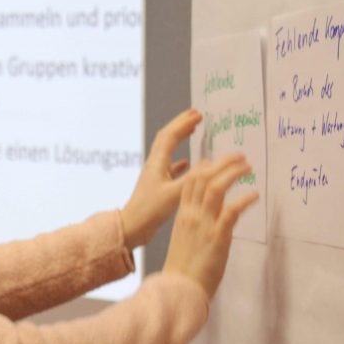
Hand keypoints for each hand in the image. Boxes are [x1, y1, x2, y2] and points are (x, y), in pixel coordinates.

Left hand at [120, 108, 200, 249]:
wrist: (132, 228)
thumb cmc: (149, 211)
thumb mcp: (174, 194)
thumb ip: (193, 179)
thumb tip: (211, 165)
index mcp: (157, 163)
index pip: (170, 136)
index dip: (184, 123)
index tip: (198, 115)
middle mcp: (154, 165)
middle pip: (167, 138)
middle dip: (181, 124)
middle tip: (195, 115)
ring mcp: (155, 175)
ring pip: (168, 150)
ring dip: (180, 138)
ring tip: (192, 131)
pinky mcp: (157, 186)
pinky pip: (169, 168)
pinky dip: (179, 162)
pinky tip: (186, 163)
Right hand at [162, 154, 258, 299]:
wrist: (180, 289)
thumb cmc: (184, 270)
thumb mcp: (185, 240)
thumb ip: (197, 224)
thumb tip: (215, 215)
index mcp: (182, 215)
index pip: (190, 182)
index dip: (203, 167)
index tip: (216, 161)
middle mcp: (191, 215)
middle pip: (203, 178)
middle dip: (221, 163)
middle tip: (239, 157)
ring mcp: (204, 224)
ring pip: (216, 187)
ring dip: (233, 174)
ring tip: (248, 168)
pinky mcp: (218, 236)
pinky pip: (232, 210)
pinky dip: (244, 199)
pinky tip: (255, 195)